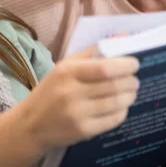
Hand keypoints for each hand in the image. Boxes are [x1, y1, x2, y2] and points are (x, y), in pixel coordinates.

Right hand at [17, 46, 138, 150]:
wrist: (31, 124)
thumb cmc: (51, 90)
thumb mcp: (66, 66)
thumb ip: (94, 51)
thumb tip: (123, 35)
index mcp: (68, 72)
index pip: (104, 68)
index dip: (125, 65)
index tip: (134, 64)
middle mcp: (72, 93)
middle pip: (114, 86)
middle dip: (131, 81)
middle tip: (134, 80)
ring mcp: (78, 114)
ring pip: (116, 103)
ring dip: (130, 96)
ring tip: (131, 92)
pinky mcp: (83, 131)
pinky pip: (113, 120)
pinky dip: (122, 112)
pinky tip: (121, 107)